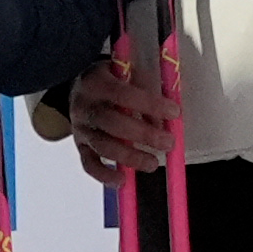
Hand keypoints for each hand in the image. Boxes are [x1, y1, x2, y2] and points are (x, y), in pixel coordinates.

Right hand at [64, 56, 175, 181]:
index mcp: (97, 82)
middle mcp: (85, 106)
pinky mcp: (79, 144)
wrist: (79, 85)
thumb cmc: (110, 78)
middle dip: (143, 135)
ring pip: (103, 146)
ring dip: (130, 157)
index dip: (150, 104)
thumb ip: (146, 87)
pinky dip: (104, 175)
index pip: (124, 94)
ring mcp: (80, 127)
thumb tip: (166, 116)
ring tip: (152, 164)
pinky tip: (123, 180)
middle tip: (168, 143)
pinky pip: (89, 163)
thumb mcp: (126, 71)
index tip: (174, 112)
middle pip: (112, 123)